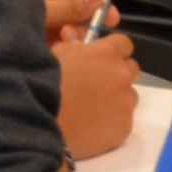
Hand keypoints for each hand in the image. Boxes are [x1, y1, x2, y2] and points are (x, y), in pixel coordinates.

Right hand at [50, 23, 141, 158]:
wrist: (40, 125)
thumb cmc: (42, 87)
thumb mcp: (53, 56)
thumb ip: (72, 46)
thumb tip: (81, 44)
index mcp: (104, 53)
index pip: (123, 43)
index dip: (112, 51)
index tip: (101, 59)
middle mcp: (121, 75)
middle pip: (131, 69)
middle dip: (117, 73)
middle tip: (96, 85)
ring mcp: (125, 102)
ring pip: (129, 96)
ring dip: (116, 98)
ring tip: (93, 108)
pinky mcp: (124, 127)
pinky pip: (124, 120)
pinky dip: (112, 121)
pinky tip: (92, 125)